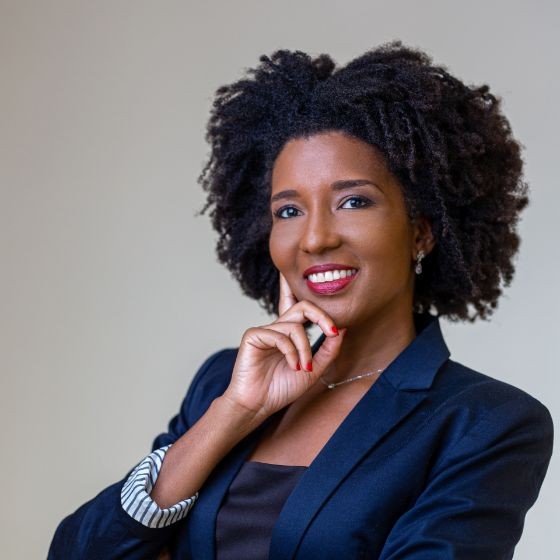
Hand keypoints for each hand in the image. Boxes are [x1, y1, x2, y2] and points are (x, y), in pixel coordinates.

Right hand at [222, 272, 346, 421]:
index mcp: (290, 334)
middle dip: (321, 315)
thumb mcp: (313, 370)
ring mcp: (265, 330)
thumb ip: (328, 350)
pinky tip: (292, 366)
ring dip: (305, 348)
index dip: (315, 299)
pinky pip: (279, 335)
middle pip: (303, 306)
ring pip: (295, 325)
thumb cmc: (281, 389)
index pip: (301, 307)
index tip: (335, 323)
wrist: (257, 406)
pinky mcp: (253, 335)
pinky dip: (291, 352)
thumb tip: (342, 328)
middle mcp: (278, 328)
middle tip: (332, 330)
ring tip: (304, 368)